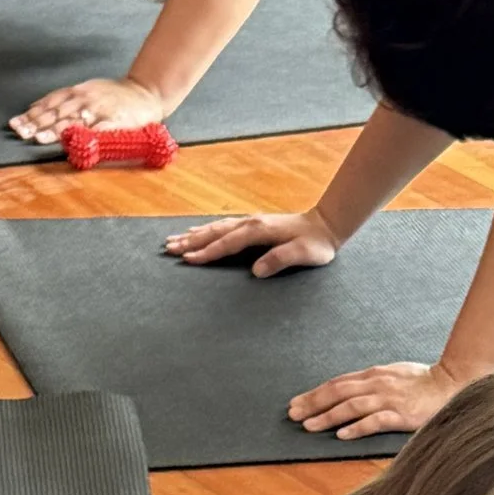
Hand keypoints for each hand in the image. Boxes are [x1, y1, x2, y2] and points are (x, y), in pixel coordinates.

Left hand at [10, 71, 165, 145]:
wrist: (145, 93)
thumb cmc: (113, 96)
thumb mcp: (86, 91)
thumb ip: (63, 100)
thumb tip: (35, 108)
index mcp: (77, 92)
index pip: (49, 103)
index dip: (32, 114)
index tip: (15, 124)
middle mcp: (86, 99)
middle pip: (57, 112)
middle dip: (37, 123)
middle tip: (21, 133)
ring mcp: (100, 110)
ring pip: (74, 120)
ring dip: (55, 130)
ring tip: (39, 139)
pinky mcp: (115, 121)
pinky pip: (98, 129)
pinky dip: (85, 135)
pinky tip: (73, 141)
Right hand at [165, 210, 339, 277]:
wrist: (325, 225)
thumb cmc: (316, 244)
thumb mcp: (304, 254)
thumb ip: (281, 260)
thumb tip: (257, 271)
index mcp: (258, 230)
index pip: (227, 243)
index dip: (208, 252)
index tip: (189, 259)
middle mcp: (250, 223)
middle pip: (214, 232)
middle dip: (191, 241)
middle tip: (168, 249)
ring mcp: (249, 222)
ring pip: (215, 228)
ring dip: (193, 235)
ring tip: (173, 241)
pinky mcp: (251, 225)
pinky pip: (222, 227)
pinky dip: (205, 230)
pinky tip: (195, 233)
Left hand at [289, 360, 458, 440]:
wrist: (454, 382)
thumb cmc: (425, 382)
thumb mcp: (394, 375)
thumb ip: (373, 383)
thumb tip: (351, 392)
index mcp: (374, 375)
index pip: (337, 383)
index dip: (315, 393)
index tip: (297, 403)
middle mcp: (377, 384)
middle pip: (338, 393)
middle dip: (313, 403)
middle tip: (292, 415)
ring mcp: (389, 399)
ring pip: (351, 406)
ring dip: (327, 416)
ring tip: (308, 426)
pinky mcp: (402, 415)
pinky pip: (375, 421)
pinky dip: (356, 427)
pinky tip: (341, 435)